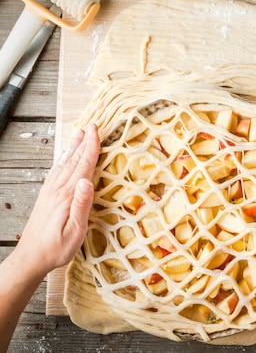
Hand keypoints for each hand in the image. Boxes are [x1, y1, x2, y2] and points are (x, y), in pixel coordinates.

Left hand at [14, 123, 100, 277]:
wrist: (31, 258)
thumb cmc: (57, 249)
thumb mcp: (75, 231)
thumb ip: (81, 205)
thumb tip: (87, 181)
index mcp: (67, 196)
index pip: (83, 166)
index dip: (91, 147)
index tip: (97, 130)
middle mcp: (57, 190)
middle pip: (74, 160)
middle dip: (84, 142)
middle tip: (92, 125)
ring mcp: (50, 192)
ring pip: (65, 164)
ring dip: (74, 147)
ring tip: (79, 134)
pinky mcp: (46, 197)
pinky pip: (57, 172)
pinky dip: (64, 160)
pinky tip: (65, 156)